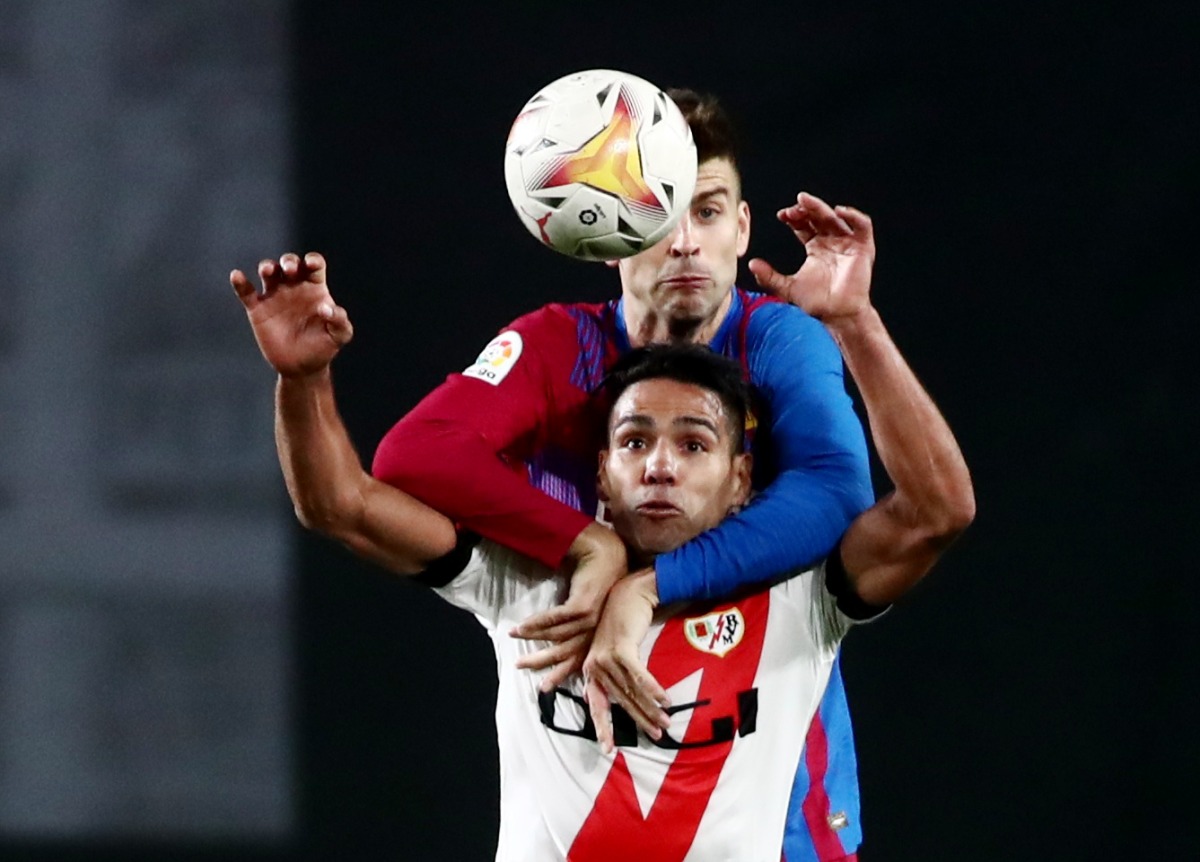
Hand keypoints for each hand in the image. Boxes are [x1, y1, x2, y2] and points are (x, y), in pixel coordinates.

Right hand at [231, 251, 352, 376]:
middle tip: (290, 270)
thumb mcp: (339, 336)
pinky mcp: (258, 310)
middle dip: (289, 261)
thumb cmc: (324, 347)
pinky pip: (246, 292)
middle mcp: (294, 287)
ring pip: (268, 271)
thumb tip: (326, 308)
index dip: (312, 260)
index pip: (314, 265)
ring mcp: (274, 296)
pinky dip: (240, 283)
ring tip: (268, 271)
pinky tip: (237, 276)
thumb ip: (340, 320)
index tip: (311, 264)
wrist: (302, 368)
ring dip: (267, 266)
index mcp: (315, 288)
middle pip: (290, 263)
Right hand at [511, 523, 625, 691]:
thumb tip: (560, 641)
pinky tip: (523, 625)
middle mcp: (595, 631)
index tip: (542, 687)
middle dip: (541, 661)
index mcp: (598, 635)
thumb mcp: (592, 609)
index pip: (577, 661)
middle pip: (564, 652)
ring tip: (513, 635)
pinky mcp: (582, 605)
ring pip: (556, 636)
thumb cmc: (599, 581)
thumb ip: (579, 628)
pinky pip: (555, 618)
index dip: (558, 673)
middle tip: (519, 665)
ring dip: (532, 636)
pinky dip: (537, 623)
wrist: (607, 555)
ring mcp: (590, 619)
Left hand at [581, 568, 669, 752]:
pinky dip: (653, 689)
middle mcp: (594, 665)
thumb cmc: (623, 624)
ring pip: (632, 690)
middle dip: (639, 720)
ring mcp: (606, 656)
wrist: (629, 594)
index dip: (603, 726)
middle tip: (656, 734)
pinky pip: (639, 675)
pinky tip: (665, 700)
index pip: (595, 704)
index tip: (609, 749)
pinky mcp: (621, 647)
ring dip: (651, 708)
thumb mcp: (614, 652)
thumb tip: (619, 700)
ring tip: (665, 722)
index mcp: (591, 670)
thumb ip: (613, 676)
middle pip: (620, 700)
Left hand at [747, 192, 875, 323]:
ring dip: (822, 208)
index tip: (781, 215)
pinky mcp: (863, 248)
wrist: (837, 315)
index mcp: (815, 248)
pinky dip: (853, 216)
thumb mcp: (787, 288)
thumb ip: (769, 277)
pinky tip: (839, 212)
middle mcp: (831, 242)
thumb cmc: (816, 304)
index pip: (804, 225)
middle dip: (806, 209)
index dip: (794, 218)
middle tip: (794, 206)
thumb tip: (751, 263)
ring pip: (835, 218)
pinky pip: (862, 226)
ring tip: (807, 203)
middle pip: (818, 217)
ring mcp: (848, 243)